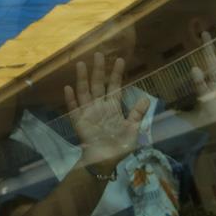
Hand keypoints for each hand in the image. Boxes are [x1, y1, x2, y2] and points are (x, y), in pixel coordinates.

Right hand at [64, 53, 149, 172]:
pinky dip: (70, 99)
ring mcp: (88, 113)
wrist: (107, 161)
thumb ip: (138, 113)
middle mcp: (99, 107)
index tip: (120, 60)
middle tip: (99, 54)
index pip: (114, 87)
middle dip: (98, 70)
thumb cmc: (120, 146)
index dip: (116, 74)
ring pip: (85, 92)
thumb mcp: (133, 129)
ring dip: (82, 79)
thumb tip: (147, 98)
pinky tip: (68, 87)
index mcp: (113, 107)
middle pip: (98, 85)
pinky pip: (74, 109)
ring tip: (81, 64)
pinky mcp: (79, 122)